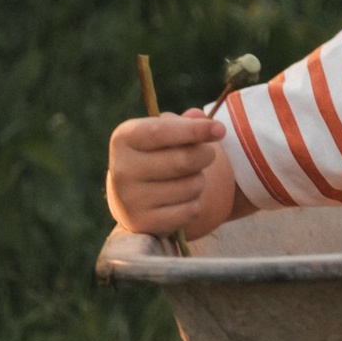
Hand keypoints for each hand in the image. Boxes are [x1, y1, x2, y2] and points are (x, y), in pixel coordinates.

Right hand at [107, 106, 231, 239]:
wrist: (132, 196)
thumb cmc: (155, 154)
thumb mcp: (164, 132)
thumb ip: (184, 123)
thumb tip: (200, 117)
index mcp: (124, 139)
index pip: (161, 132)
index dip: (194, 130)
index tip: (220, 129)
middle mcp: (121, 169)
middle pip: (183, 160)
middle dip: (205, 155)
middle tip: (207, 154)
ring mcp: (130, 200)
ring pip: (191, 187)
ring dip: (200, 181)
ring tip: (188, 178)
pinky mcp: (144, 224)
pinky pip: (190, 211)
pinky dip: (195, 203)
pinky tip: (183, 199)